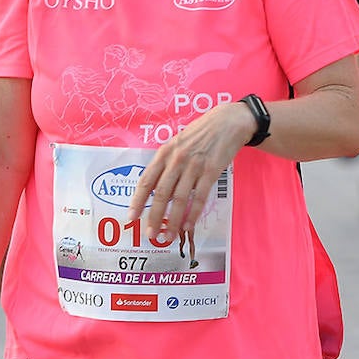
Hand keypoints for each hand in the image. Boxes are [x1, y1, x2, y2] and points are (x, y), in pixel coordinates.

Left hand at [125, 101, 253, 240]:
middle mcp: (176, 160)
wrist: (227, 122)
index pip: (146, 181)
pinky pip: (200, 197)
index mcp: (164, 153)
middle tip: (150, 235)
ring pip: (179, 199)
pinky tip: (188, 226)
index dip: (137, 202)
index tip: (131, 218)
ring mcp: (194, 166)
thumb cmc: (200, 133)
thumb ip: (166, 163)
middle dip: (154, 217)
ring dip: (173, 221)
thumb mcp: (177, 143)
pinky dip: (193, 214)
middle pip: (161, 194)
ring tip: (168, 236)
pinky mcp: (211, 171)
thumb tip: (155, 188)